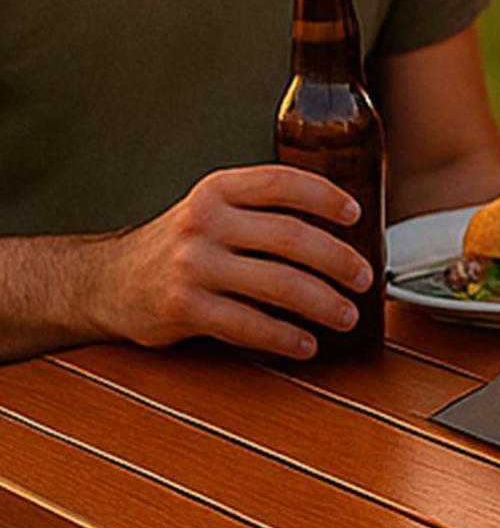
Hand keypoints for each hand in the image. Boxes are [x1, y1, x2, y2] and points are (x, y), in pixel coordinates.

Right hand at [89, 167, 372, 358]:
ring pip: (278, 285)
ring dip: (323, 303)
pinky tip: (305, 344)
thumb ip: (260, 211)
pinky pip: (248, 325)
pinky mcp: (183, 309)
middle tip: (364, 278)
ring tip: (346, 316)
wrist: (107, 282)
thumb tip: (342, 232)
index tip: (356, 215)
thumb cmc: (179, 246)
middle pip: (291, 237)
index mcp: (217, 191)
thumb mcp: (211, 211)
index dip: (325, 196)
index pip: (281, 182)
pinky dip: (285, 337)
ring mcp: (192, 266)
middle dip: (338, 260)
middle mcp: (203, 223)